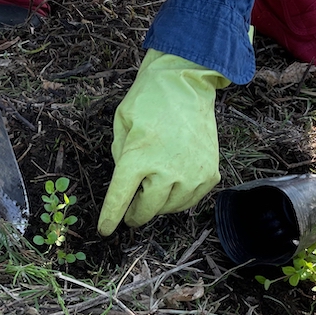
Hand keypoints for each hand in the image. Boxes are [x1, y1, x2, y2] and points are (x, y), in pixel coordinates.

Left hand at [98, 49, 228, 235]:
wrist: (186, 83)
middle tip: (129, 214)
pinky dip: (178, 198)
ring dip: (157, 206)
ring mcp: (192, 174)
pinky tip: (172, 186)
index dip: (110, 218)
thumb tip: (126, 184)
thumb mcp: (121, 124)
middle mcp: (166, 171)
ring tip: (152, 192)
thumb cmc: (148, 101)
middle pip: (146, 210)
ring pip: (169, 209)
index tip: (105, 231)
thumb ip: (119, 157)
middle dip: (134, 215)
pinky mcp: (210, 174)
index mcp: (138, 158)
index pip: (119, 199)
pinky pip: (190, 201)